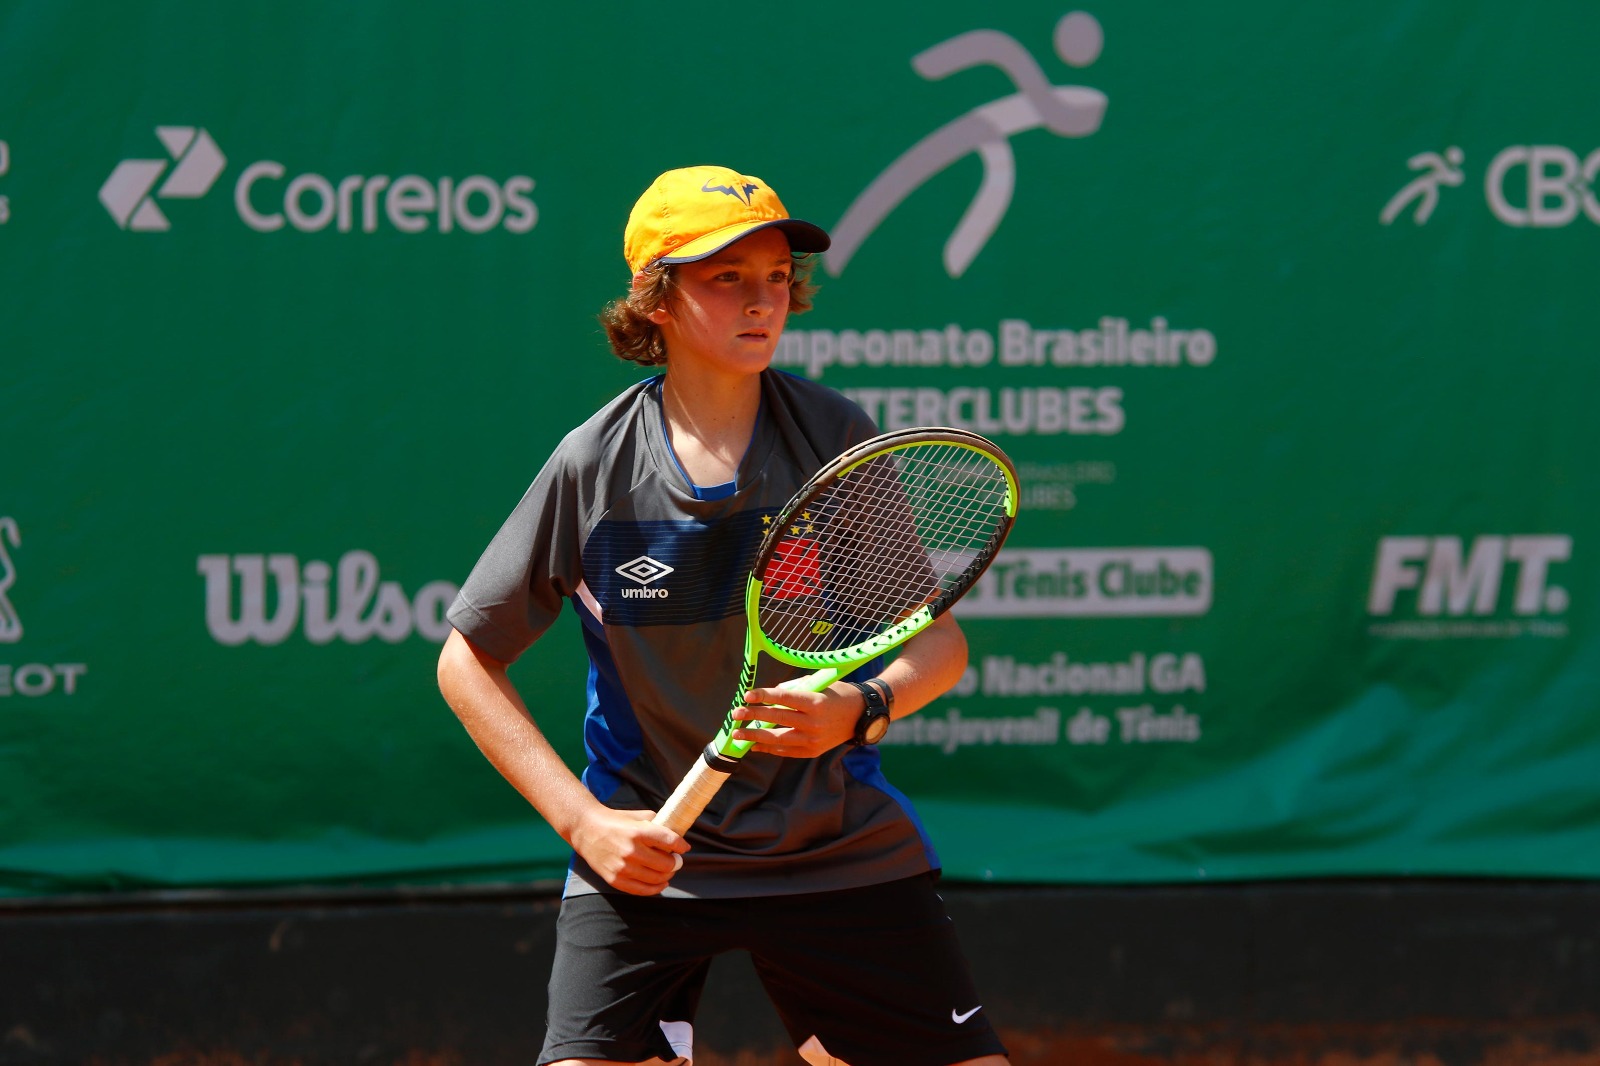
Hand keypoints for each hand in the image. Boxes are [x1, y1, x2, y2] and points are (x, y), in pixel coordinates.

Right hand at [570, 806, 688, 895]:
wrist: (586, 830)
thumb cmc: (615, 821)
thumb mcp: (637, 816)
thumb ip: (657, 823)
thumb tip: (677, 834)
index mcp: (638, 832)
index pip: (670, 841)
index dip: (681, 846)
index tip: (684, 847)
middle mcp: (631, 851)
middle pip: (666, 864)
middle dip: (676, 863)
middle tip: (676, 860)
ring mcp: (622, 867)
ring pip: (656, 879)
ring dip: (668, 875)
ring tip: (668, 870)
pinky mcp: (615, 879)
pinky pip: (642, 890)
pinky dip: (656, 888)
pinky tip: (661, 883)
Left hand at [732, 683, 865, 757]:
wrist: (862, 716)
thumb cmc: (838, 695)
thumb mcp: (818, 685)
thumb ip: (793, 689)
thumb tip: (768, 697)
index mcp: (815, 702)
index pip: (783, 698)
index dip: (763, 696)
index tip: (747, 695)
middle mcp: (814, 722)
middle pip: (777, 718)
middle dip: (754, 715)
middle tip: (736, 713)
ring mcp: (813, 739)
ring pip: (778, 738)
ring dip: (755, 736)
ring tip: (738, 733)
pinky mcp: (813, 751)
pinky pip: (786, 751)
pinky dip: (769, 748)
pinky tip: (755, 745)